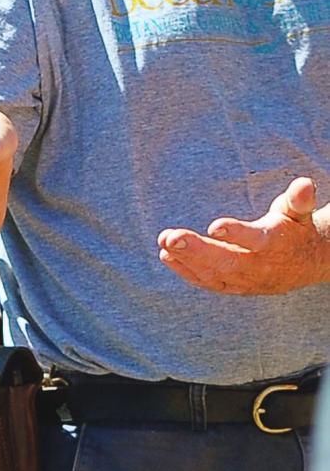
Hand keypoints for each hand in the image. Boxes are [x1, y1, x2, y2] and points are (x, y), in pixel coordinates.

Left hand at [158, 177, 329, 295]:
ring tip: (164, 242)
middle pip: (227, 260)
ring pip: (214, 273)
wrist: (307, 264)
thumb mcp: (299, 212)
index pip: (255, 239)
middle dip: (197, 250)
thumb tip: (305, 183)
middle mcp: (259, 265)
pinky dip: (187, 271)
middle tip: (171, 237)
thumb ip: (298, 200)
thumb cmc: (295, 229)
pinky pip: (208, 282)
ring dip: (186, 259)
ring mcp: (245, 279)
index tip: (215, 225)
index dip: (236, 233)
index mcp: (275, 243)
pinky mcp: (234, 286)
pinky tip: (166, 256)